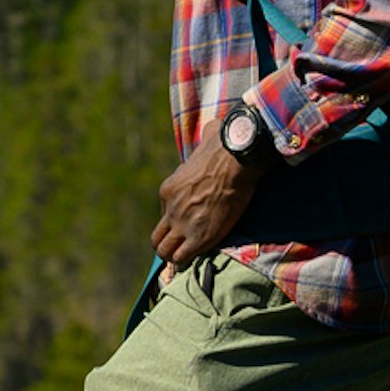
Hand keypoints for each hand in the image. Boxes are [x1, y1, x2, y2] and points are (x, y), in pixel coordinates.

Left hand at [149, 132, 270, 269]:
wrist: (232, 160)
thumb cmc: (222, 147)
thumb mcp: (201, 146)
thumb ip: (203, 142)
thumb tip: (213, 128)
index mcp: (168, 190)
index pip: (166, 212)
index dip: (176, 220)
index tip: (188, 222)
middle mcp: (170, 208)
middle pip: (157, 237)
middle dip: (166, 244)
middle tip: (178, 249)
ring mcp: (181, 224)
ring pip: (164, 251)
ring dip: (173, 256)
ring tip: (183, 260)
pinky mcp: (197, 236)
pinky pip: (182, 257)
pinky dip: (184, 262)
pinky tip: (192, 262)